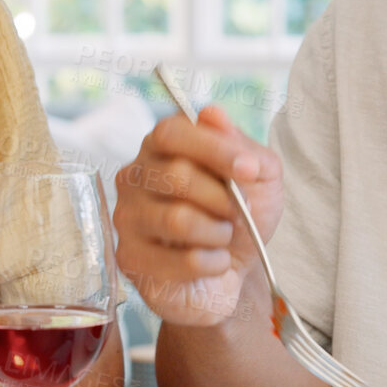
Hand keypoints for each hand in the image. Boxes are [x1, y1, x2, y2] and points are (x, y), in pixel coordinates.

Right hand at [113, 104, 283, 325]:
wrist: (232, 273)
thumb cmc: (240, 217)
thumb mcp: (260, 178)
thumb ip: (241, 144)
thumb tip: (212, 114)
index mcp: (161, 147)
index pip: (171, 132)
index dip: (214, 148)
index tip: (250, 169)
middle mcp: (135, 176)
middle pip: (175, 176)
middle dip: (223, 198)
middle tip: (240, 213)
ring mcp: (127, 218)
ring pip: (177, 219)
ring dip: (218, 232)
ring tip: (225, 237)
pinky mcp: (131, 258)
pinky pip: (180, 260)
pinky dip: (213, 263)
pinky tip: (215, 262)